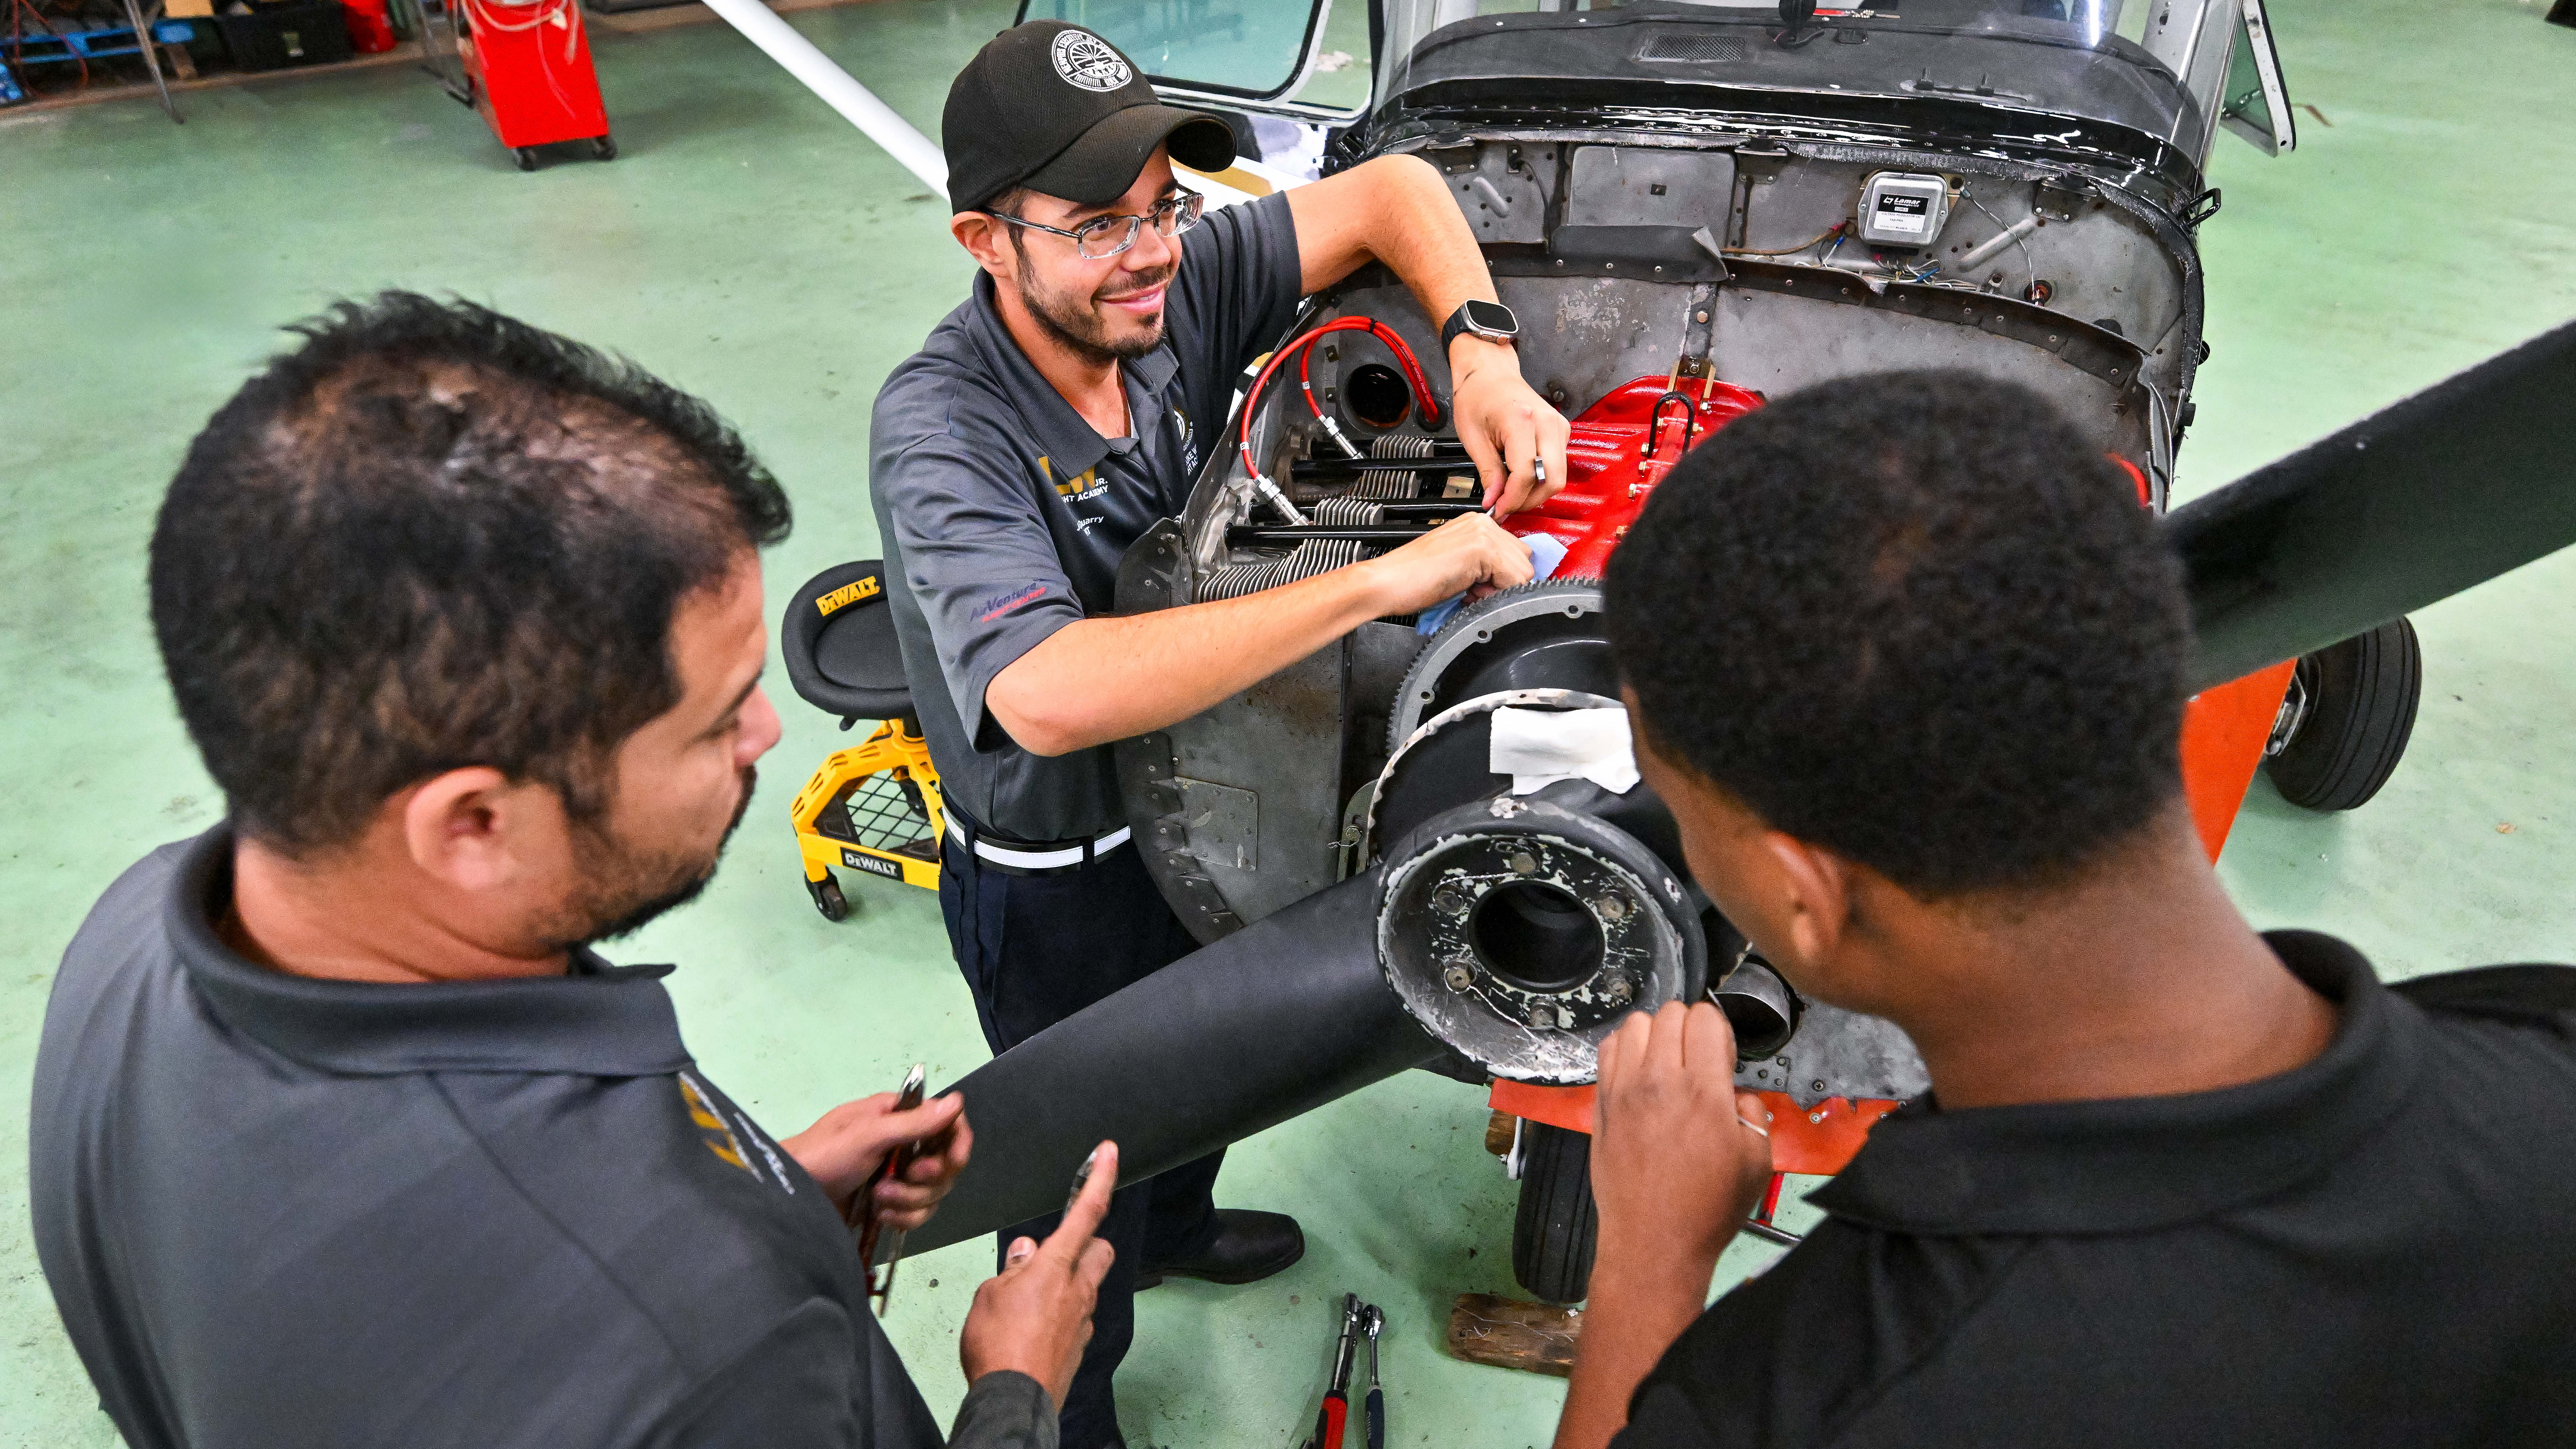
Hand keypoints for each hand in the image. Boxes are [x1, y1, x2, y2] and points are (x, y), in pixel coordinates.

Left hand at [780, 1091, 971, 1232]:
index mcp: (898, 1117)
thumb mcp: (867, 1135)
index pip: (948, 1123)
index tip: (952, 1161)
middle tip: (904, 1178)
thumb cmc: (824, 1157)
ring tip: (879, 1199)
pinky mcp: (890, 1204)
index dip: (957, 1143)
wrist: (790, 1200)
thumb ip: (914, 1122)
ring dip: (910, 1200)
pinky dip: (903, 1218)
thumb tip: (957, 1101)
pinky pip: (919, 1214)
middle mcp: (903, 1144)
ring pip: (934, 1192)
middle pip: (946, 1163)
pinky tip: (881, 1216)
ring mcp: (898, 1176)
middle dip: (927, 1178)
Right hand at [960, 1141, 1119, 1412]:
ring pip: (1088, 1285)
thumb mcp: (990, 1295)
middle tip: (1057, 1253)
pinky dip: (1062, 1315)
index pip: (1086, 1211)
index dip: (1099, 1178)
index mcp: (1056, 1266)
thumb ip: (1011, 1270)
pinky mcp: (1079, 1346)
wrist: (1012, 1399)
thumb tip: (1024, 1253)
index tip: (1109, 1153)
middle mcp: (1078, 1289)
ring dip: (1068, 1283)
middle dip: (1086, 1244)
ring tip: (1030, 1300)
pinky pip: (1077, 1318)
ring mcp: (1082, 1319)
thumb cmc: (997, 1346)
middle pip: (1100, 1250)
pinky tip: (1036, 1328)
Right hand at [1358, 512, 1534, 614]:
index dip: (1502, 578)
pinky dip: (1496, 595)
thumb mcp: (1460, 567)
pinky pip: (1515, 580)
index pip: (1516, 553)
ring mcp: (1483, 533)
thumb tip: (1511, 581)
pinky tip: (1468, 592)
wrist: (1386, 582)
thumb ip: (1486, 567)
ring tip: (1468, 591)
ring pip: (1523, 572)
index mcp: (1477, 524)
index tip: (1479, 587)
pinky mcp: (1482, 549)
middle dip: (1504, 583)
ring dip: (1500, 590)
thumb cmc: (1413, 579)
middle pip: (1524, 561)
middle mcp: (1482, 523)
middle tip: (1473, 591)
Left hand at [1448, 336, 1569, 516]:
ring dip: (1536, 492)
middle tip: (1506, 507)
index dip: (1512, 499)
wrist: (1490, 373)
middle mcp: (1546, 423)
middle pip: (1552, 480)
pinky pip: (1557, 465)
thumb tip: (1494, 501)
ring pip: (1558, 476)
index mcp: (1521, 420)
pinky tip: (1520, 478)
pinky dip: (1540, 478)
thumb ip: (1487, 472)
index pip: (1526, 474)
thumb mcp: (1472, 437)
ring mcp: (1558, 426)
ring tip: (1511, 494)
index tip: (1497, 509)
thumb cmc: (1477, 396)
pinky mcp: (1561, 431)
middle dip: (1528, 501)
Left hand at [1590, 1002, 1772, 1268]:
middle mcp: (1658, 1081)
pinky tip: (1639, 1074)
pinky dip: (1624, 1049)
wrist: (1654, 1243)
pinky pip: (1607, 1050)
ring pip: (1634, 1024)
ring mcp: (1623, 1090)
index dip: (1720, 1031)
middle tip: (1697, 1061)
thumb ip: (1754, 1113)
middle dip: (1690, 1027)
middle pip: (1670, 1013)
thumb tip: (1736, 1093)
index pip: (1705, 1018)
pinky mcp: (1601, 1104)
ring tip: (1667, 1063)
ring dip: (1655, 1034)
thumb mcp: (1757, 1161)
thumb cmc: (1707, 1208)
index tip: (1722, 1059)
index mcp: (1702, 1090)